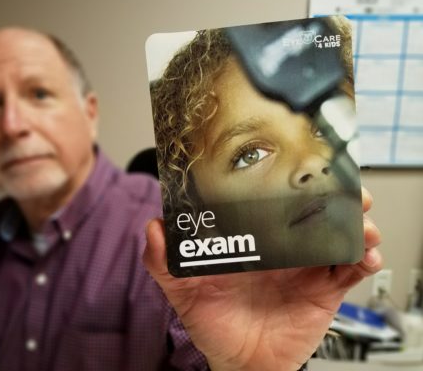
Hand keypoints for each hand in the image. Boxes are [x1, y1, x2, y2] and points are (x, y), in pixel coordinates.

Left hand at [143, 188, 381, 370]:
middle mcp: (282, 246)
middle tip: (343, 188)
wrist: (242, 364)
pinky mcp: (324, 289)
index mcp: (253, 238)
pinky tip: (364, 256)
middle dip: (333, 195)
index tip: (298, 166)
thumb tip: (153, 228)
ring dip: (355, 223)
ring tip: (361, 223)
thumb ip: (164, 262)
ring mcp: (305, 266)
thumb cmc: (214, 323)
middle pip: (313, 210)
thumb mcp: (183, 291)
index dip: (288, 182)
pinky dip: (363, 260)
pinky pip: (350, 271)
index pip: (272, 201)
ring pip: (338, 234)